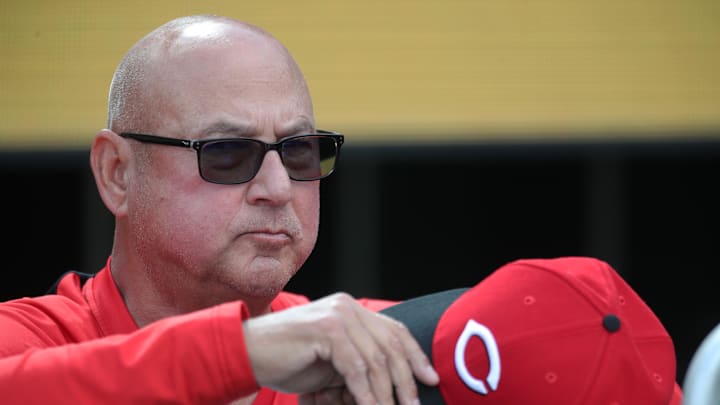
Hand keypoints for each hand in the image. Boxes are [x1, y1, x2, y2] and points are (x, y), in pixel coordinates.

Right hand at [242, 292, 438, 404]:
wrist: (247, 352)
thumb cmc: (288, 360)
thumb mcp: (331, 362)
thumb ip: (358, 366)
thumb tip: (391, 389)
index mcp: (351, 310)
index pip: (394, 331)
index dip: (415, 356)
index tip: (430, 379)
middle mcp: (347, 308)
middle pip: (390, 345)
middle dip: (406, 378)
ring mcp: (337, 316)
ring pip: (375, 360)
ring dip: (386, 393)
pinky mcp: (326, 331)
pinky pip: (356, 368)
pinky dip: (366, 394)